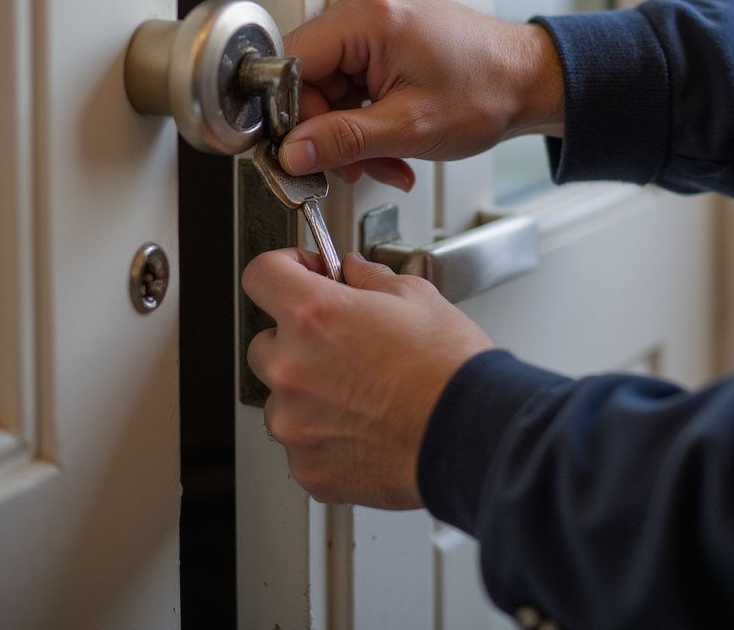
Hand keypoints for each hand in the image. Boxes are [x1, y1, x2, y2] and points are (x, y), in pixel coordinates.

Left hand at [243, 248, 493, 508]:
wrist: (471, 436)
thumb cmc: (449, 369)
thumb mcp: (416, 296)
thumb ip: (369, 278)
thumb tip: (352, 271)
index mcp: (314, 315)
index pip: (262, 274)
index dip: (283, 267)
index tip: (300, 273)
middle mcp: (292, 368)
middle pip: (265, 341)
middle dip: (296, 336)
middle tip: (342, 342)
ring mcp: (294, 423)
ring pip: (280, 397)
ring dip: (307, 390)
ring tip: (361, 391)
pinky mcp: (307, 467)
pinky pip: (301, 442)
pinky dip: (323, 433)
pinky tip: (364, 424)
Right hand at [279, 0, 563, 187]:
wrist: (532, 81)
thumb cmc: (490, 90)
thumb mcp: (409, 127)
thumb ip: (343, 140)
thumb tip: (293, 152)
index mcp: (368, 15)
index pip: (293, 62)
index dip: (291, 113)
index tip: (299, 149)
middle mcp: (368, 5)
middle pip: (312, 77)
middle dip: (330, 131)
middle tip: (352, 166)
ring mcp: (379, 18)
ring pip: (334, 85)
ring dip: (352, 131)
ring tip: (385, 159)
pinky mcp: (390, 35)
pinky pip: (356, 79)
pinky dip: (368, 117)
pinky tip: (390, 142)